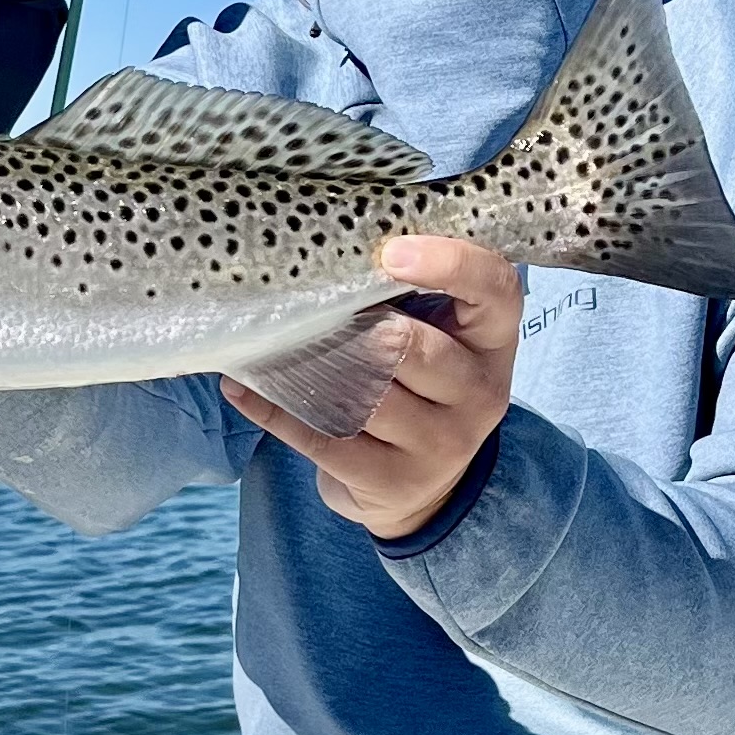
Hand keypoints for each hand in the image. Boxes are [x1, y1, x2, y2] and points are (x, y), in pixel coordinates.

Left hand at [222, 238, 521, 539]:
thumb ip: (406, 295)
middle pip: (410, 346)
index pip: (494, 289)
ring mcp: (442, 444)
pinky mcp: (395, 482)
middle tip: (305, 303)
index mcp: (491, 340)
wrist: (421, 488)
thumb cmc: (417, 385)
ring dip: (307, 365)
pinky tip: (240, 386)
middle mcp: (479, 392)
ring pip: (364, 395)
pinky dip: (275, 409)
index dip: (449, 262)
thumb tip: (321, 247)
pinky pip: (324, 439)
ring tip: (266, 340)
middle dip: (354, 326)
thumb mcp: (434, 336)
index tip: (390, 251)